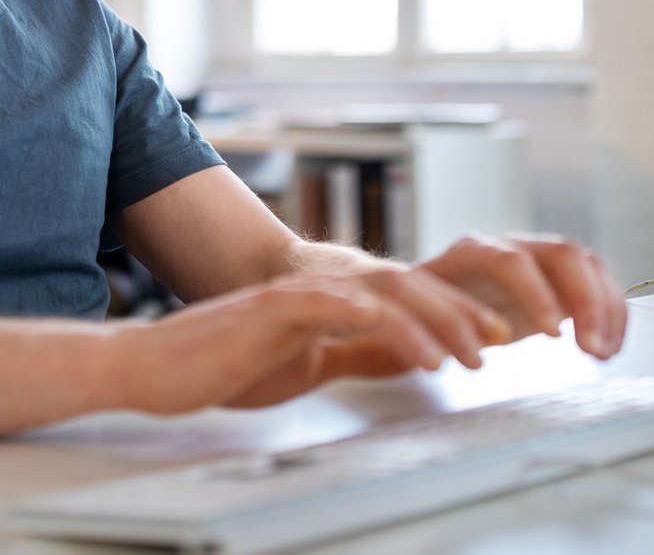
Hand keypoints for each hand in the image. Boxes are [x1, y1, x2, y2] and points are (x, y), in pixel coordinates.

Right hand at [109, 275, 485, 413]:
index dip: (454, 314)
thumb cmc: (220, 365)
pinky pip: (331, 306)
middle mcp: (322, 287)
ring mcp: (297, 293)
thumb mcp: (302, 363)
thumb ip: (345, 351)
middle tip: (500, 342)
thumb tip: (395, 356)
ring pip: (382, 292)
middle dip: (460, 313)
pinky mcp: (270, 309)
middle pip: (407, 286)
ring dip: (432, 322)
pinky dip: (373, 321)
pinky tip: (403, 341)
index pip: (406, 299)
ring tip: (466, 356)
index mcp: (332, 301)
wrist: (154, 366)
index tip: (497, 337)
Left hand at [416, 233, 626, 359]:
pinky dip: (610, 315)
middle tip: (590, 349)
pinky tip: (608, 349)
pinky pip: (596, 285)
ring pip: (586, 265)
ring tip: (603, 354)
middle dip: (585, 300)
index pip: (511, 260)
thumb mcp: (421, 319)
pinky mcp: (560, 279)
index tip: (553, 334)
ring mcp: (539, 258)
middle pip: (562, 253)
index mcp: (472, 252)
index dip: (536, 294)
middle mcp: (511, 246)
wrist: (430, 304)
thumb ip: (439, 327)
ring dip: (605, 308)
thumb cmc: (422, 315)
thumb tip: (465, 346)